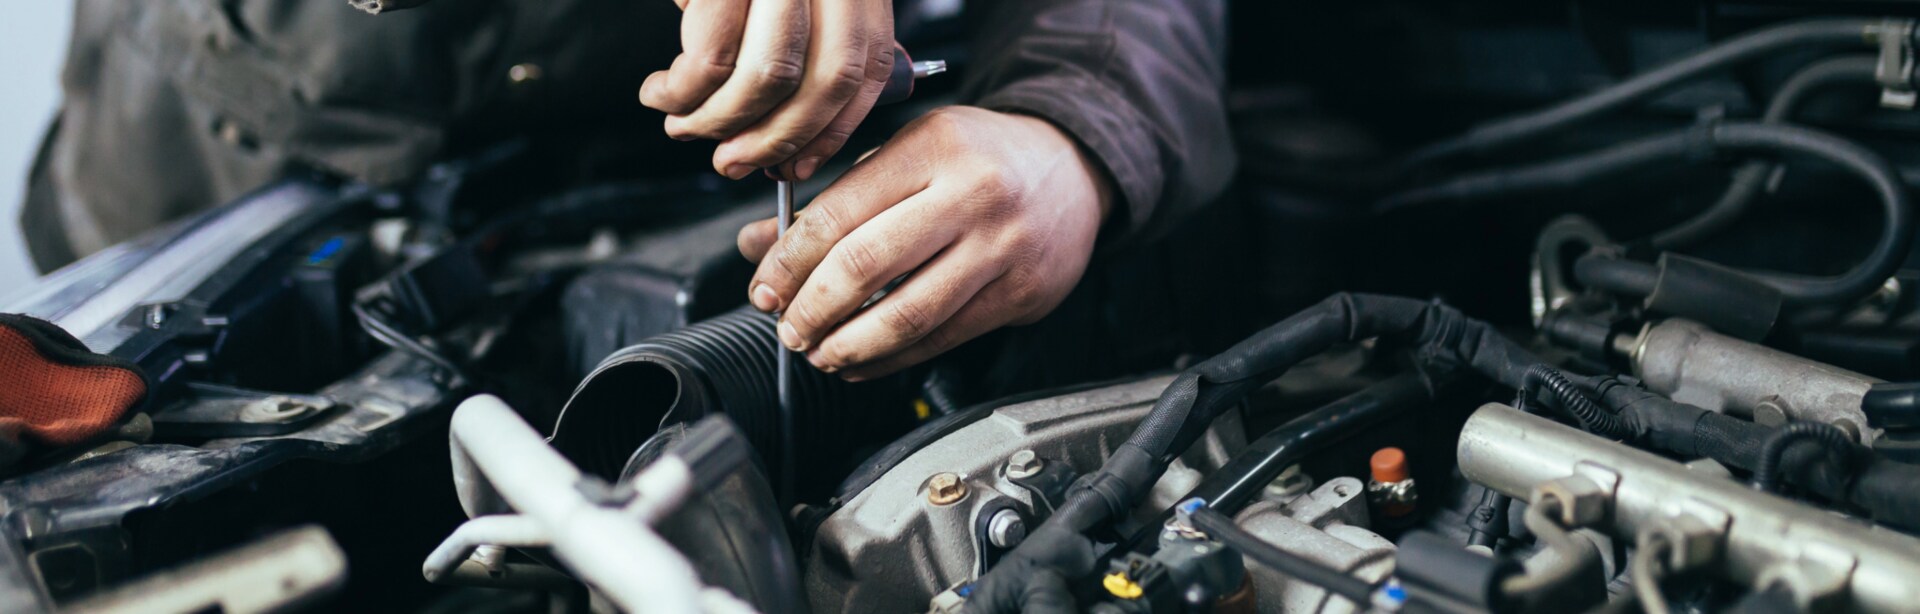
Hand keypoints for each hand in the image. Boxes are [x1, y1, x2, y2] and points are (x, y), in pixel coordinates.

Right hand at [639, 0, 895, 181]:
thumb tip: (790, 136)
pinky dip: (682, 92)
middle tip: (733, 163)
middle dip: (775, 138)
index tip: (799, 166)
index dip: (834, 130)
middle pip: (823, 81)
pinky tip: (662, 92)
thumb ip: (804, 44)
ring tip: (684, 126)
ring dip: (720, 121)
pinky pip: (709, 58)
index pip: (866, 70)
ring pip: (766, 77)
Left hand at [737, 107, 1113, 379]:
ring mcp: (1001, 247)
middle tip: (787, 326)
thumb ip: (839, 197)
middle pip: (867, 265)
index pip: (840, 212)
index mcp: (934, 147)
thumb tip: (762, 245)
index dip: (790, 261)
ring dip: (849, 344)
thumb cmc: (982, 158)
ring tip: (818, 352)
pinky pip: (943, 339)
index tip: (765, 287)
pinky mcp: (1020, 293)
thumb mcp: (909, 152)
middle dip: (812, 307)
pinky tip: (862, 362)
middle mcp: (972, 194)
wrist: (1074, 169)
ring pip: (907, 314)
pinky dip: (892, 360)